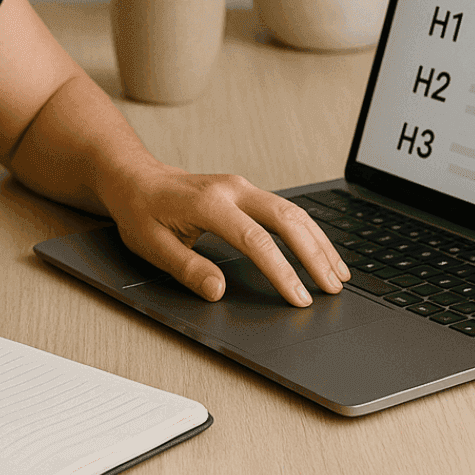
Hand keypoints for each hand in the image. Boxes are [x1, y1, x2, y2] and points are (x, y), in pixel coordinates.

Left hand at [100, 163, 351, 306]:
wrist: (136, 177)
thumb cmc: (140, 211)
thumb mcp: (151, 245)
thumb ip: (187, 268)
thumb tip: (219, 290)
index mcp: (209, 202)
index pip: (255, 240)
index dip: (282, 271)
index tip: (299, 298)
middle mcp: (233, 189)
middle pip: (287, 219)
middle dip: (314, 255)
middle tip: (332, 288)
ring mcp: (243, 186)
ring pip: (293, 211)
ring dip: (318, 242)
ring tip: (338, 274)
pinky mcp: (247, 191)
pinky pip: (285, 209)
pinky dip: (308, 231)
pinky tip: (320, 250)